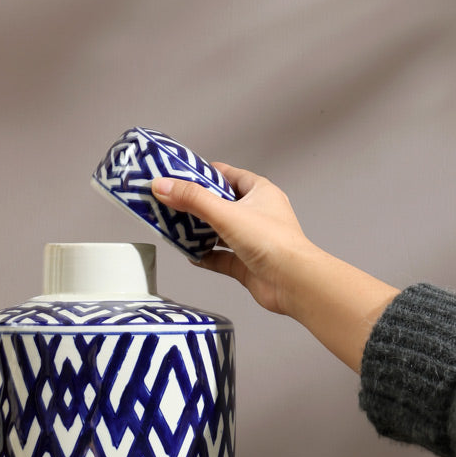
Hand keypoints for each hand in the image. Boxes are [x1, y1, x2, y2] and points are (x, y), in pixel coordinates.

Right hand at [152, 163, 399, 372]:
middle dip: (196, 205)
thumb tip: (162, 185)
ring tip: (174, 228)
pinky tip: (189, 256)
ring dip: (198, 232)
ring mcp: (252, 241)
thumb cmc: (272, 242)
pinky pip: (220, 258)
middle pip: (221, 204)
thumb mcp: (226, 213)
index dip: (204, 173)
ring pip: (219, 232)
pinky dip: (205, 256)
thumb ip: (192, 200)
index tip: (180, 174)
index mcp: (259, 192)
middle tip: (170, 203)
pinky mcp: (246, 265)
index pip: (228, 175)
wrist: (293, 283)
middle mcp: (257, 215)